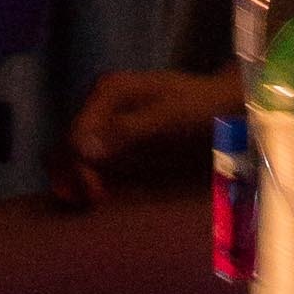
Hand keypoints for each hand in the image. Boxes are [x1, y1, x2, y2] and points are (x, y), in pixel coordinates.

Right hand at [55, 62, 241, 198]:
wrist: (223, 103)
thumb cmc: (199, 108)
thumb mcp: (166, 118)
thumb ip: (125, 131)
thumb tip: (81, 148)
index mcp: (108, 92)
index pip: (76, 135)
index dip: (79, 169)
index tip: (95, 198)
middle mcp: (100, 100)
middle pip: (69, 142)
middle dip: (73, 174)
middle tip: (94, 202)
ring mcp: (106, 114)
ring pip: (75, 149)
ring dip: (77, 175)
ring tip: (93, 199)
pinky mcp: (115, 129)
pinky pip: (91, 152)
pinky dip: (90, 172)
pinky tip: (100, 189)